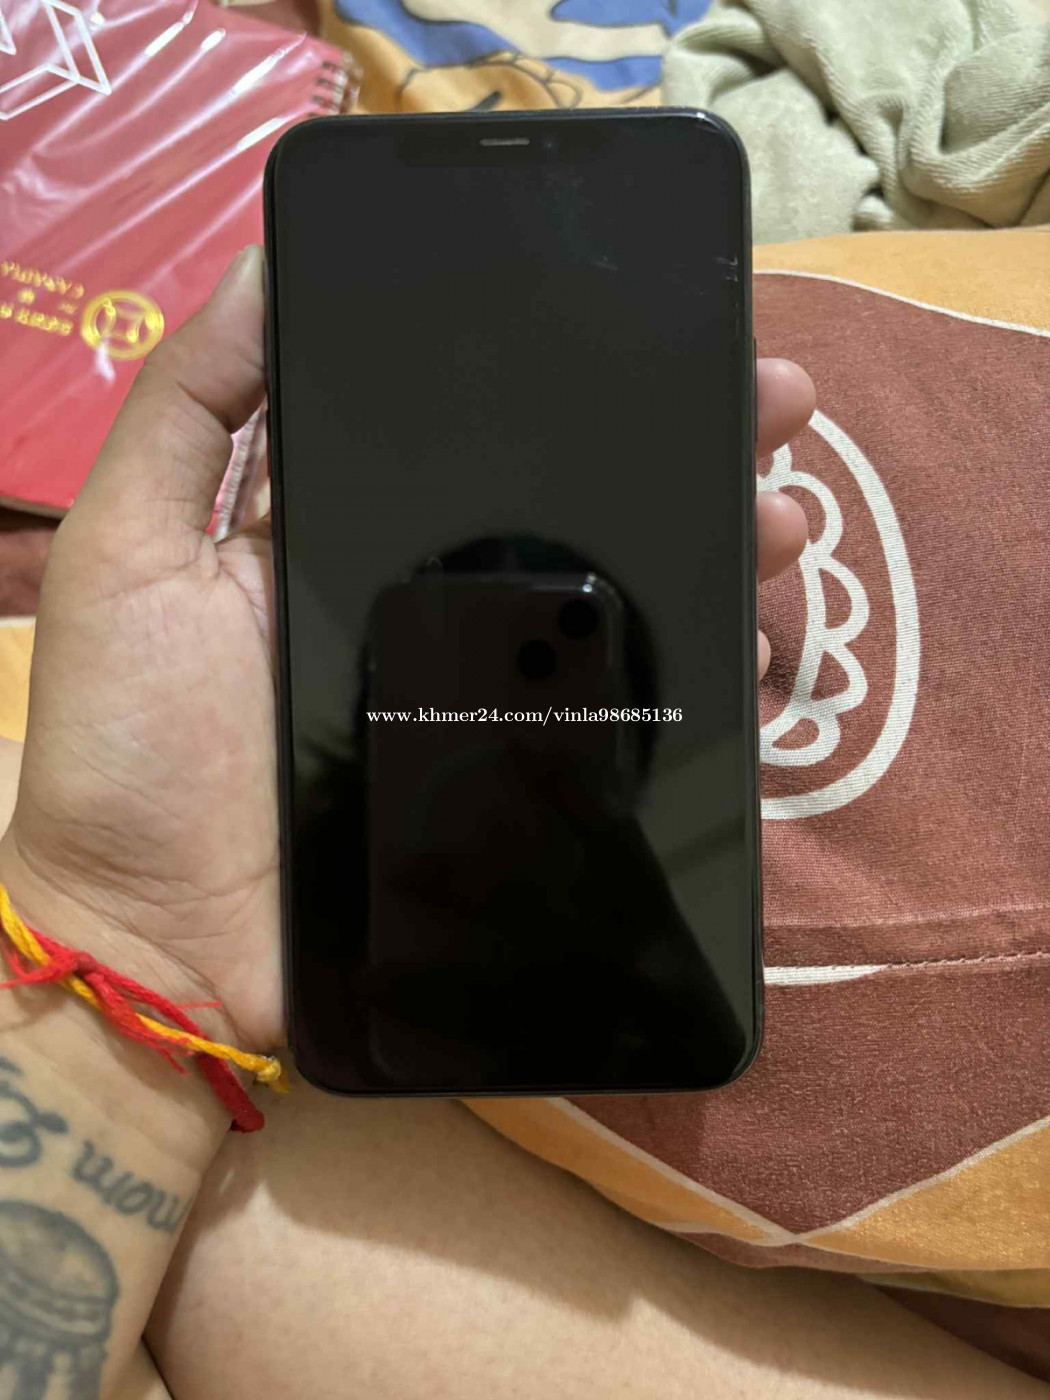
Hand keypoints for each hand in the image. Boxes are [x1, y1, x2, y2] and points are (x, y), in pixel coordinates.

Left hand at [0, 247, 812, 1052]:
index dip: (576, 388)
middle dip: (685, 459)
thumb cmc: (131, 745)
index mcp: (359, 535)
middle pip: (583, 520)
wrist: (162, 946)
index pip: (486, 442)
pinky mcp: (524, 788)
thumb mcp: (130, 552)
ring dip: (717, 564)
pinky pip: (632, 732)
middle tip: (774, 415)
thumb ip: (185, 413)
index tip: (664, 335)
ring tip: (780, 527)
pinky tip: (754, 658)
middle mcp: (441, 606)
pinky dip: (703, 694)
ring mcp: (491, 700)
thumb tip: (261, 264)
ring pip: (628, 616)